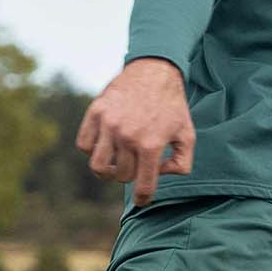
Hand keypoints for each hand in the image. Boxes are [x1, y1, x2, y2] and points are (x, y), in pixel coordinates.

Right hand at [76, 58, 195, 205]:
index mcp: (151, 145)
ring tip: (116, 162)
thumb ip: (182, 163)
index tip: (141, 200)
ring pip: (98, 166)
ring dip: (107, 170)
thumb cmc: (172, 105)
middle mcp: (128, 136)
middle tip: (136, 164)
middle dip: (130, 174)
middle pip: (121, 176)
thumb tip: (161, 175)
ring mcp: (109, 124)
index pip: (142, 185)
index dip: (142, 198)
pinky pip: (84, 145)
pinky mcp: (96, 112)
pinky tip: (105, 144)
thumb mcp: (187, 134)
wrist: (155, 70)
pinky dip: (91, 150)